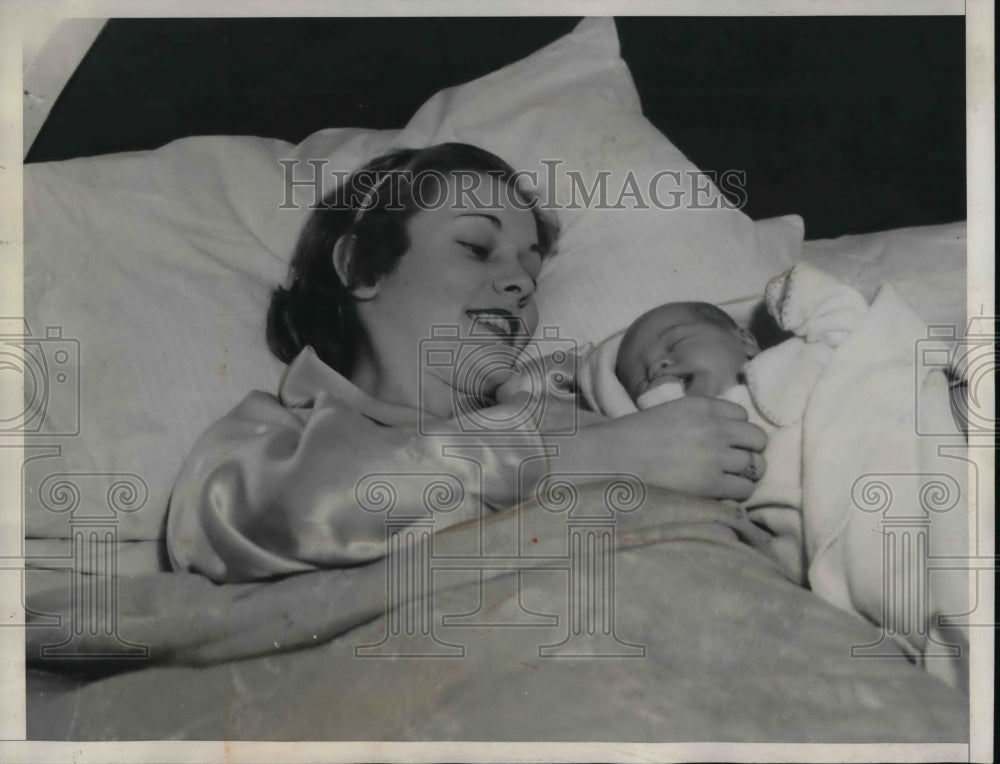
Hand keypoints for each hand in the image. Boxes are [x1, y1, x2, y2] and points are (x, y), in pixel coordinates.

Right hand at [554, 396, 766, 500]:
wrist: (616, 457)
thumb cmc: (637, 436)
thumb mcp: (673, 412)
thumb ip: (702, 417)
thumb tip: (729, 431)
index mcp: (703, 406)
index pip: (742, 416)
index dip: (735, 430)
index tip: (724, 440)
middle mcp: (715, 428)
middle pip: (757, 439)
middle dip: (749, 450)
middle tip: (734, 462)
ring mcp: (716, 457)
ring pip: (756, 465)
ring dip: (746, 473)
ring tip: (729, 479)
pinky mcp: (713, 484)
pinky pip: (744, 489)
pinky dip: (737, 492)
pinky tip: (721, 492)